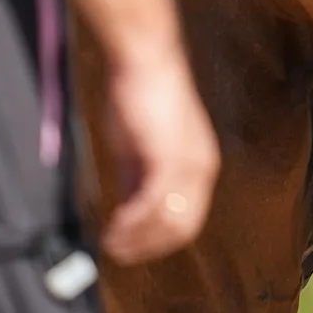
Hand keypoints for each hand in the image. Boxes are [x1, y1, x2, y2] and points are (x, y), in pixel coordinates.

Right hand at [100, 45, 219, 264]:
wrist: (143, 60)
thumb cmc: (138, 97)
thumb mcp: (138, 149)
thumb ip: (137, 181)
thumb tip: (127, 213)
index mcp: (198, 166)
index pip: (186, 220)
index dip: (156, 240)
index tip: (128, 246)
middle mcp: (201, 168)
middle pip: (182, 229)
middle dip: (147, 246)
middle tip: (116, 252)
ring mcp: (189, 164)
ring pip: (170, 223)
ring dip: (138, 239)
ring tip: (111, 243)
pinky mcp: (171, 157)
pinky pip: (154, 204)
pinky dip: (133, 222)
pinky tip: (113, 225)